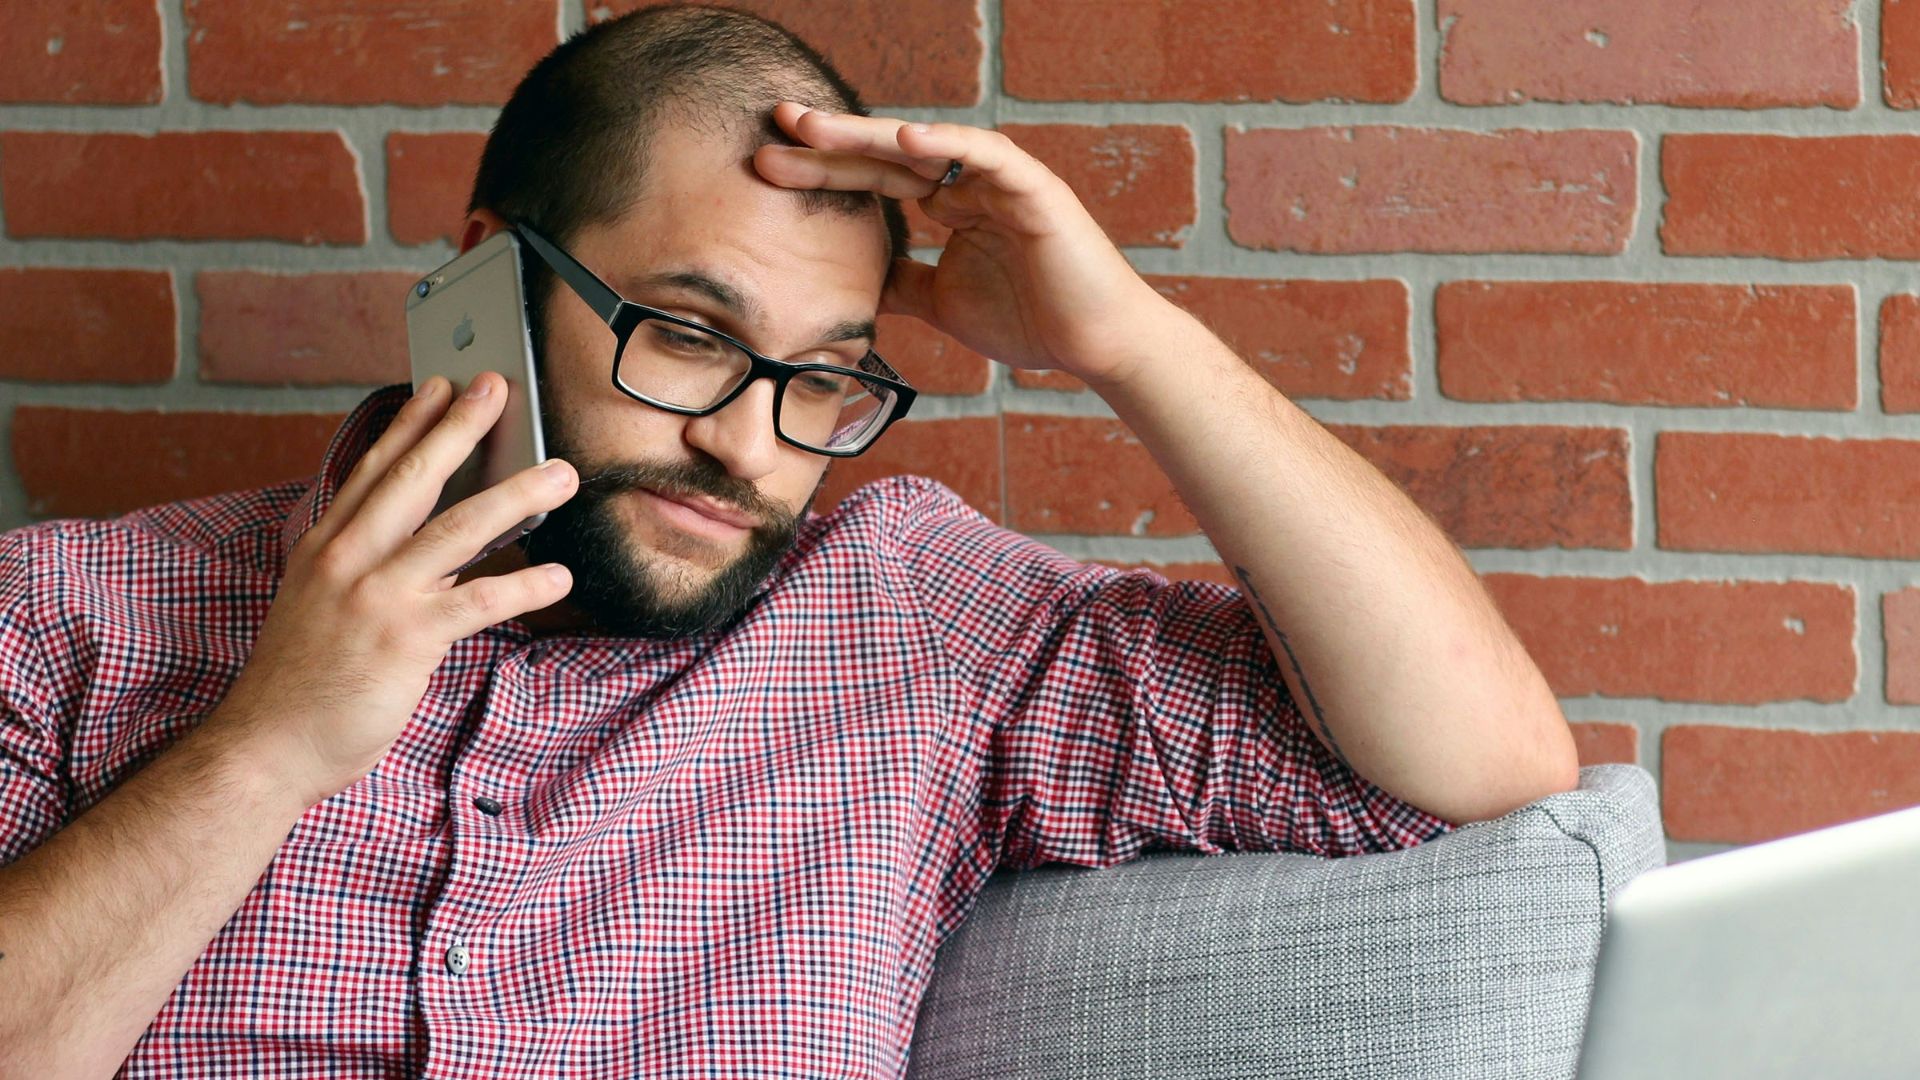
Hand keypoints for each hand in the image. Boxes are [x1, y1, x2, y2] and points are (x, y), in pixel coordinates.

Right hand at [202, 373, 577, 809]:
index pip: (373, 470)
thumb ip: (375, 571)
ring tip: (560, 472)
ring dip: (515, 496)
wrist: (267, 746)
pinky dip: (524, 586)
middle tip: (497, 386)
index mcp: (325, 548)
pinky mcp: (406, 639)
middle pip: (414, 479)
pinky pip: (479, 602)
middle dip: (460, 428)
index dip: (410, 424)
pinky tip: (559, 577)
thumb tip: (445, 552)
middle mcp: (347, 560)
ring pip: (458, 530)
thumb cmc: (301, 683)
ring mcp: (376, 596)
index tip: (440, 385)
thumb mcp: (324, 607)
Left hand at [752, 102, 1175, 387]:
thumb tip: (857, 284)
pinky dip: (949, 145)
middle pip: (888, 155)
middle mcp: (971, 183)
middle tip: (775, 123)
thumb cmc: (1032, 322)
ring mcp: (1002, 181)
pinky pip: (987, 156)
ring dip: (870, 135)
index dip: (824, 170)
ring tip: (817, 128)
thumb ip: (903, 285)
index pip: (875, 180)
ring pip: (928, 147)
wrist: (1095, 345)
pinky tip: (905, 140)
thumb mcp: (942, 303)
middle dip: (830, 141)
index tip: (768, 165)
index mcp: (950, 205)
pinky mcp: (1035, 189)